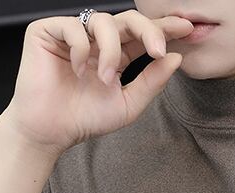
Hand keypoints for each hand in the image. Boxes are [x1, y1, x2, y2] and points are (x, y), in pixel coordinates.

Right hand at [0, 10, 193, 153]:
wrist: (50, 131)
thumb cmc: (84, 120)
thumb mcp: (127, 104)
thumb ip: (151, 82)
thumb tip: (176, 58)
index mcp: (116, 55)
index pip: (142, 35)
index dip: (164, 29)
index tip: (186, 28)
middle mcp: (96, 41)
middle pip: (128, 19)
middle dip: (148, 30)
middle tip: (158, 49)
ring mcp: (73, 34)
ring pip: (103, 21)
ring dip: (111, 51)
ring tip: (105, 79)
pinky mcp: (47, 31)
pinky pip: (74, 26)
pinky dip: (81, 49)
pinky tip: (76, 71)